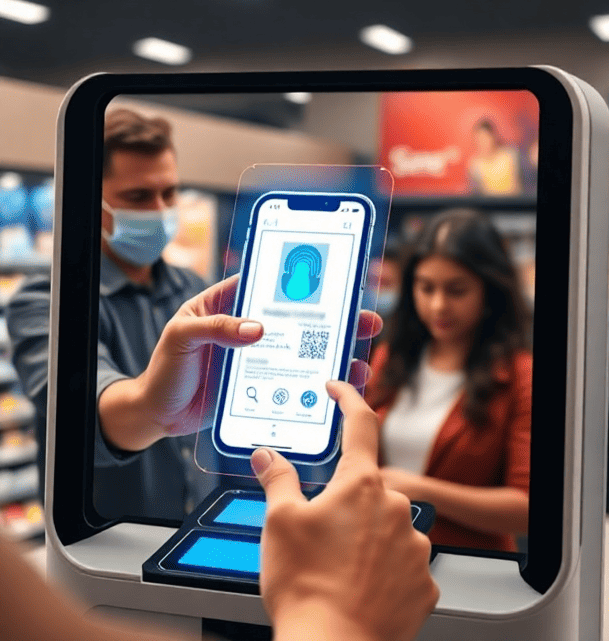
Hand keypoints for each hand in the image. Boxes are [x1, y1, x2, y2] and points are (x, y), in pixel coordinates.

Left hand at [104, 276, 382, 450]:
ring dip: (334, 353)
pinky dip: (318, 383)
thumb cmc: (164, 371)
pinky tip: (337, 386)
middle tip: (364, 321)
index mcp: (227, 304)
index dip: (301, 281)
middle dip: (335, 319)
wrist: (157, 416)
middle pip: (299, 318)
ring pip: (303, 349)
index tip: (333, 279)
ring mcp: (259, 357)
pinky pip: (295, 379)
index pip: (269, 285)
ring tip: (359, 358)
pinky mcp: (262, 384)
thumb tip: (256, 328)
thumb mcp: (182, 338)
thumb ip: (216, 328)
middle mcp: (248, 328)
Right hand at [255, 381, 436, 640]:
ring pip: (387, 531)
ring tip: (335, 572)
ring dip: (365, 543)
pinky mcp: (425, 580)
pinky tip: (358, 589)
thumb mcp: (279, 523)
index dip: (349, 399)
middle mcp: (398, 508)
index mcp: (362, 486)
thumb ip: (278, 481)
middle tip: (318, 538)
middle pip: (369, 492)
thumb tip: (269, 455)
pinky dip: (381, 574)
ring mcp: (416, 545)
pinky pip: (401, 566)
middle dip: (345, 507)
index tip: (340, 388)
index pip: (360, 425)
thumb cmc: (306, 587)